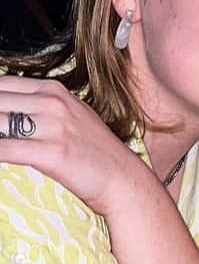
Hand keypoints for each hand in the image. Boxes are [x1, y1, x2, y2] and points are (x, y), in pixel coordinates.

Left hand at [0, 76, 147, 214]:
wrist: (122, 178)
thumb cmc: (93, 151)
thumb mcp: (69, 117)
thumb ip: (38, 108)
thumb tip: (6, 110)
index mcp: (55, 91)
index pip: (3, 84)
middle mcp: (53, 103)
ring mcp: (53, 127)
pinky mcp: (52, 153)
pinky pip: (6, 149)